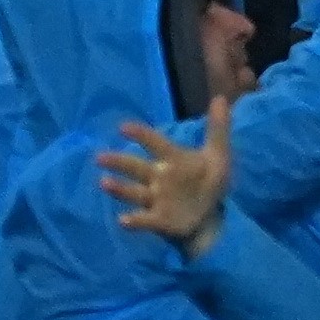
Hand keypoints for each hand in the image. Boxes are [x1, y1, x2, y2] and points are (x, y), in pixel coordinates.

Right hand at [96, 98, 233, 251]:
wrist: (211, 215)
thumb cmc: (209, 180)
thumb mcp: (218, 154)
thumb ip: (218, 128)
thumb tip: (220, 98)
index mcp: (173, 159)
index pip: (155, 144)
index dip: (141, 135)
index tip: (123, 127)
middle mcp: (159, 177)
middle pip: (136, 167)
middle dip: (119, 162)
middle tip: (99, 156)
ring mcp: (157, 199)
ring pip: (134, 192)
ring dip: (120, 189)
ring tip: (104, 183)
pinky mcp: (159, 220)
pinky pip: (144, 220)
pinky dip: (134, 220)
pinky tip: (123, 220)